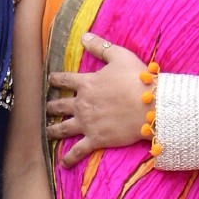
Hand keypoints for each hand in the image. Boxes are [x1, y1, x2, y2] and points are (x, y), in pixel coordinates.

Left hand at [47, 32, 150, 166]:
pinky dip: (69, 158)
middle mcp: (82, 104)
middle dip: (51, 107)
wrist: (151, 105)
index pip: (63, 80)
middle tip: (47, 109)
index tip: (50, 80)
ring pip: (62, 128)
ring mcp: (87, 123)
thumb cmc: (137, 79)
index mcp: (86, 83)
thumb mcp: (119, 56)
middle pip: (58, 106)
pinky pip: (77, 151)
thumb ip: (100, 46)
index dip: (54, 79)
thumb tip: (83, 35)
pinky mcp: (96, 139)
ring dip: (52, 130)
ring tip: (47, 132)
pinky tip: (62, 163)